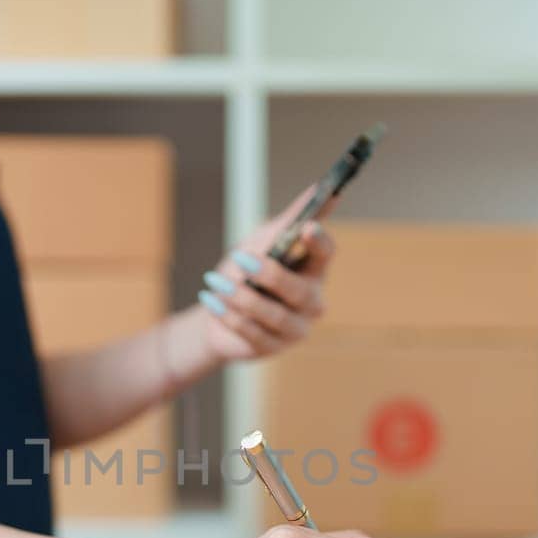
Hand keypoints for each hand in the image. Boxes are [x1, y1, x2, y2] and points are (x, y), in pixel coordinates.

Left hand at [197, 187, 337, 361]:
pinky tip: (212, 301)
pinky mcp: (272, 348)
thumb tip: (316, 189)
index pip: (326, 255)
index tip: (307, 227)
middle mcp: (311, 303)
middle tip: (241, 258)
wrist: (217, 308)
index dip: (319, 242)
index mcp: (313, 271)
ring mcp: (295, 329)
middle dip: (270, 274)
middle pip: (300, 291)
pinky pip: (253, 334)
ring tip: (216, 282)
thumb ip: (289, 220)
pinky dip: (229, 316)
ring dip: (242, 298)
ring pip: (274, 316)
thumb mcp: (262, 242)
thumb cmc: (245, 271)